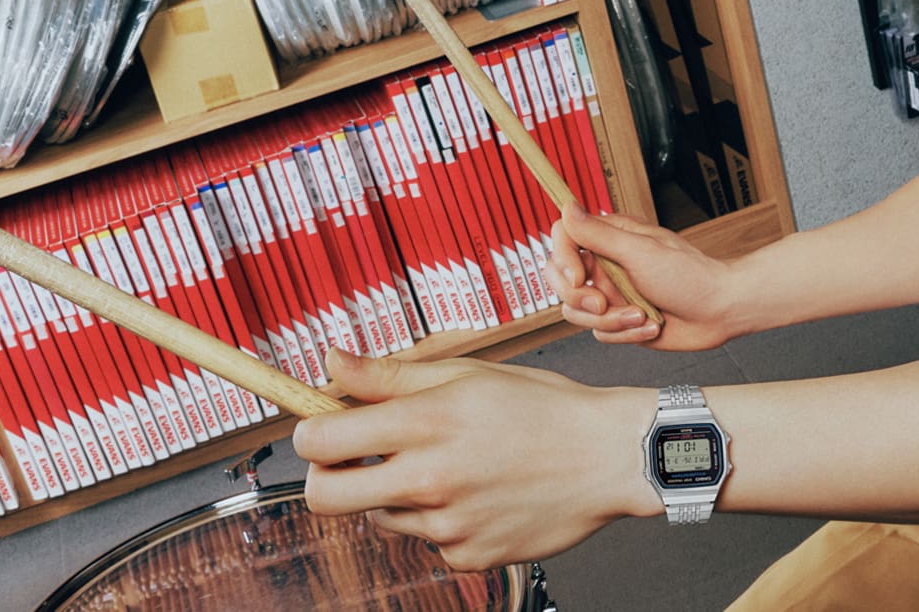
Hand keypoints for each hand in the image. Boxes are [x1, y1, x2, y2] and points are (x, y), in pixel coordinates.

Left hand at [297, 349, 660, 571]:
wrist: (610, 457)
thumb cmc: (543, 408)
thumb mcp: (466, 375)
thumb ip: (389, 376)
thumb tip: (331, 362)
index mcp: (425, 422)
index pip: (318, 441)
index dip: (308, 433)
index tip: (322, 427)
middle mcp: (429, 478)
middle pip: (323, 497)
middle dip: (324, 477)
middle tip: (351, 461)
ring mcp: (447, 524)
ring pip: (380, 516)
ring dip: (394, 494)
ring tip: (448, 467)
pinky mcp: (469, 555)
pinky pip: (428, 539)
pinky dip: (441, 519)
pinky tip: (479, 493)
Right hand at [546, 204, 752, 350]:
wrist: (719, 311)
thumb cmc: (690, 276)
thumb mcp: (640, 251)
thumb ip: (599, 233)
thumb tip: (568, 207)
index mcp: (611, 239)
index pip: (563, 240)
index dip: (563, 260)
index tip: (579, 277)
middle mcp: (606, 265)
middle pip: (561, 281)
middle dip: (581, 299)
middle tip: (604, 303)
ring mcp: (612, 295)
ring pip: (578, 313)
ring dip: (612, 320)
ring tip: (641, 315)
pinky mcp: (620, 322)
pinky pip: (601, 334)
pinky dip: (627, 334)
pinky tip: (652, 325)